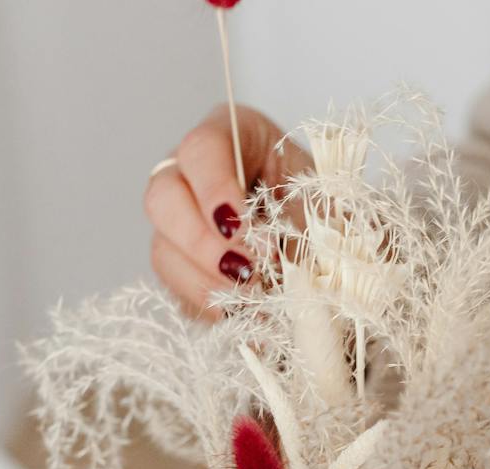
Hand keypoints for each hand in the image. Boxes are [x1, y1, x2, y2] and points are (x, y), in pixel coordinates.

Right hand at [144, 104, 309, 320]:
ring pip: (163, 249)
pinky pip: (177, 288)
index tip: (240, 229)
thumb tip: (277, 265)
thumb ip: (302, 221)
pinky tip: (242, 311)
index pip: (202, 149)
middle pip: (163, 198)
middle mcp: (190, 174)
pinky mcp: (182, 265)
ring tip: (251, 298)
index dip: (214, 190)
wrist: (326, 234)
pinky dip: (208, 304)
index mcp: (231, 136)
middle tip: (247, 271)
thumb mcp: (322, 201)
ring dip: (205, 281)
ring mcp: (178, 220)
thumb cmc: (323, 203)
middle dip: (202, 242)